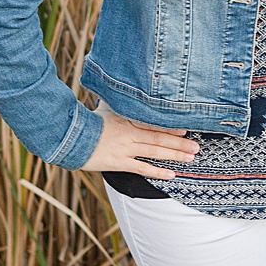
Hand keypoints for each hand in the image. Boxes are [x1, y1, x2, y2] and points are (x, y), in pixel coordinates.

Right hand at [84, 103, 200, 179]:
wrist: (69, 138)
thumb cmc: (87, 123)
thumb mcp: (105, 109)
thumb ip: (118, 103)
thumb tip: (124, 92)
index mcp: (126, 119)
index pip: (152, 122)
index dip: (170, 126)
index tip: (186, 128)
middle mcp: (128, 133)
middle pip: (158, 138)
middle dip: (179, 143)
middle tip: (196, 147)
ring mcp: (124, 149)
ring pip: (154, 152)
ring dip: (174, 155)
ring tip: (190, 158)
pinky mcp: (118, 163)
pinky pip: (141, 168)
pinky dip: (157, 171)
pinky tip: (171, 174)